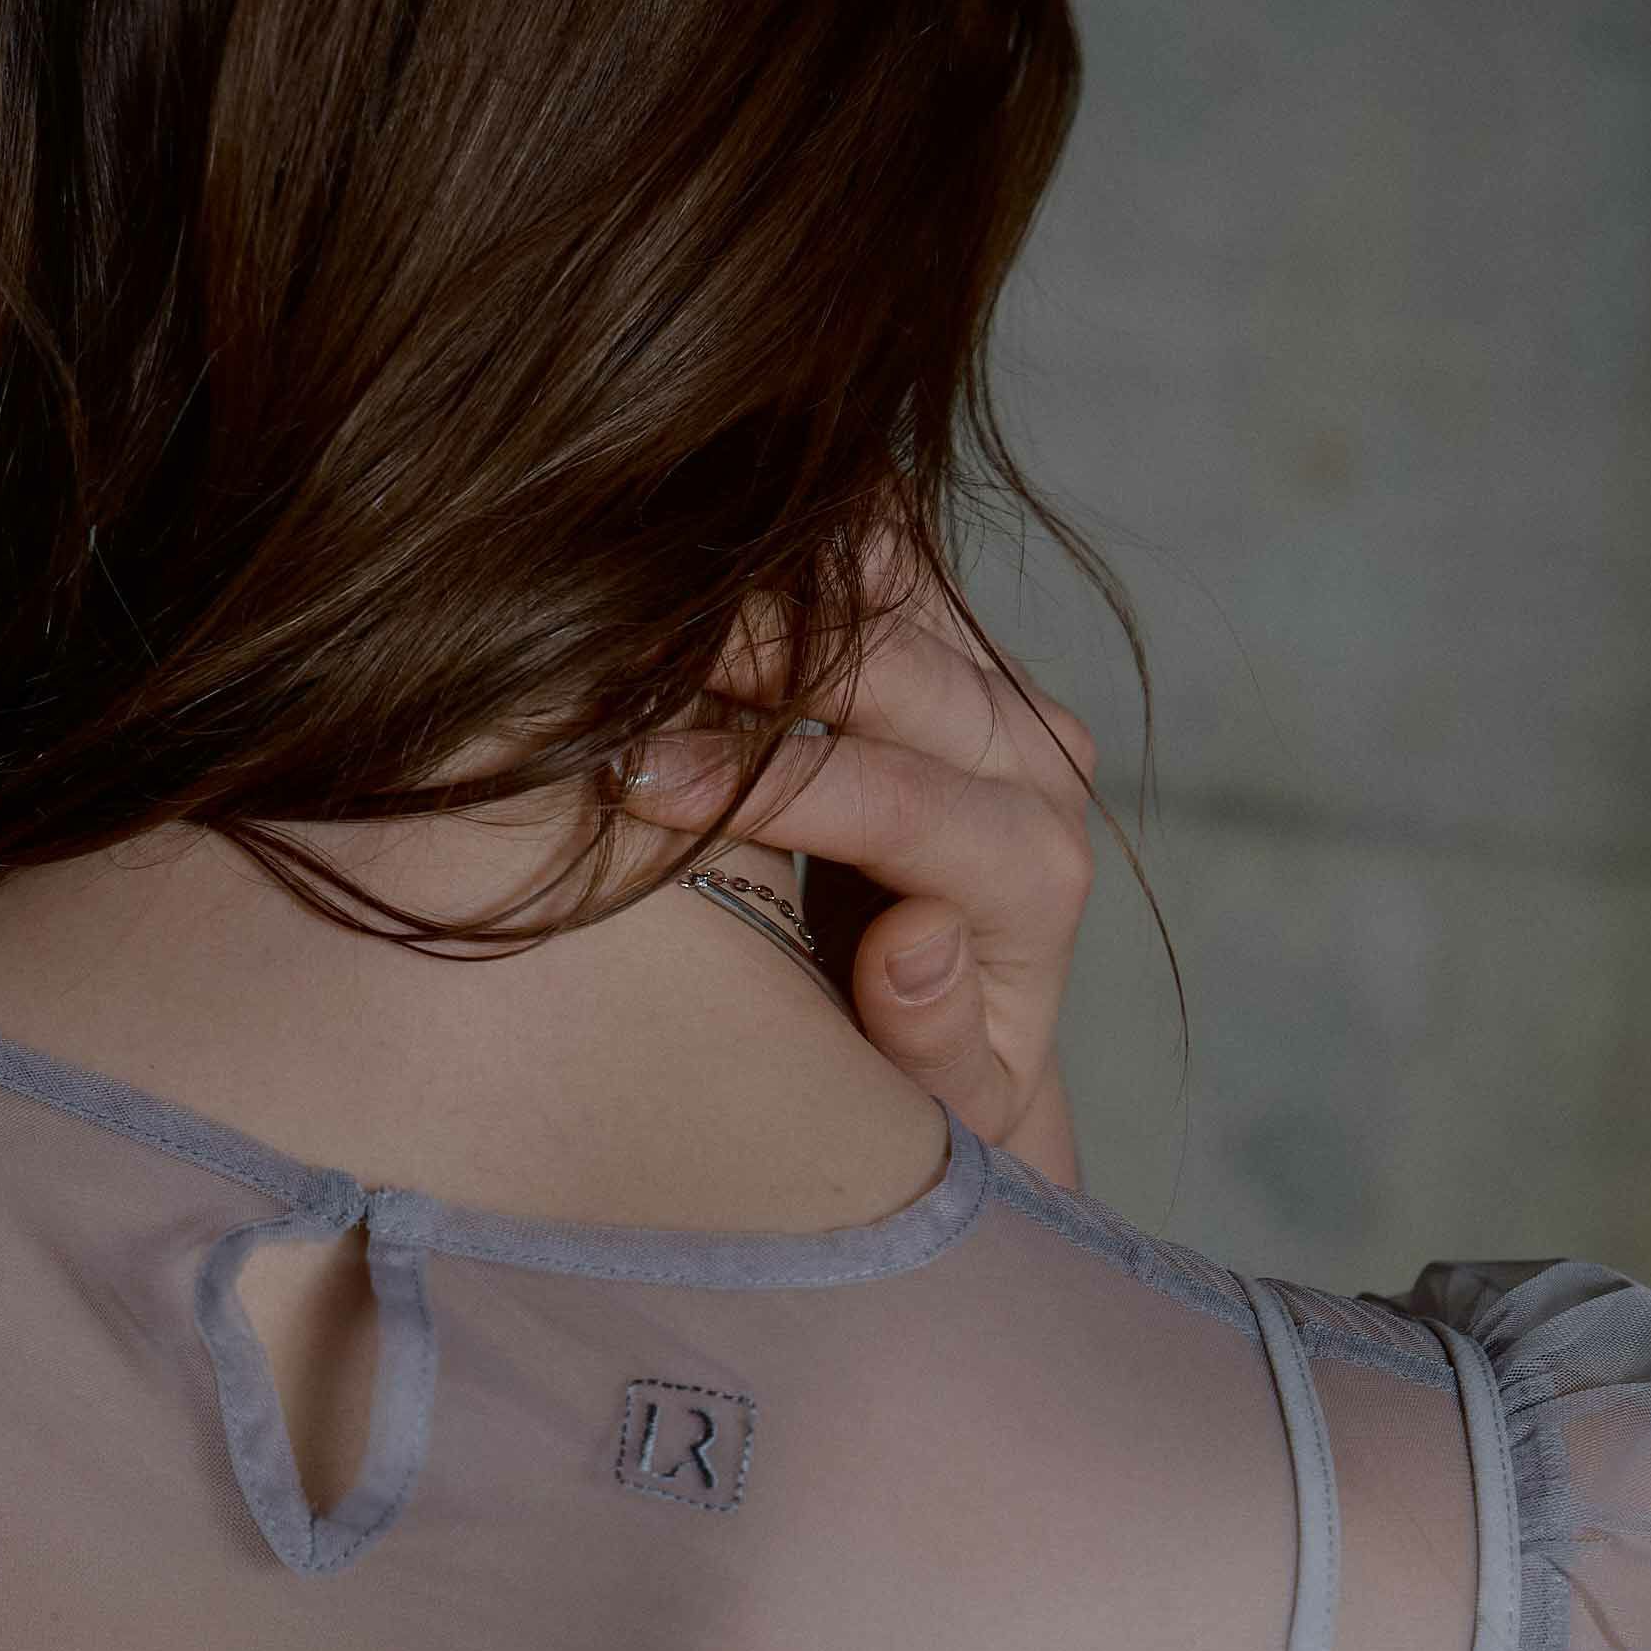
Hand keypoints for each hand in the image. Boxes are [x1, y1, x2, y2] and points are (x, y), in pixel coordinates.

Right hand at [616, 525, 1096, 1187]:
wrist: (975, 1044)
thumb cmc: (934, 1099)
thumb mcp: (945, 1109)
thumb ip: (935, 1037)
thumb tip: (916, 938)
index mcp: (1035, 878)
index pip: (897, 802)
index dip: (765, 783)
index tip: (634, 778)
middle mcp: (1043, 769)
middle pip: (894, 670)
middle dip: (745, 660)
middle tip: (608, 659)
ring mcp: (1008, 697)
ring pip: (893, 588)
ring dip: (760, 583)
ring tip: (629, 597)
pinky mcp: (969, 654)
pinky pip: (883, 561)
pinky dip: (792, 543)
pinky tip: (687, 541)